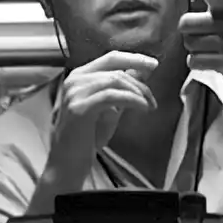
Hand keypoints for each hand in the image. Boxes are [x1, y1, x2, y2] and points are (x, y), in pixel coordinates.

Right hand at [46, 50, 158, 175]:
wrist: (68, 163)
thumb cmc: (87, 138)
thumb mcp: (110, 108)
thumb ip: (123, 89)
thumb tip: (142, 71)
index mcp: (79, 77)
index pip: (110, 58)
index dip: (134, 58)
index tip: (154, 64)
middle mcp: (74, 80)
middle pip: (115, 68)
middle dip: (140, 81)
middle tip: (153, 99)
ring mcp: (74, 93)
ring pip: (115, 80)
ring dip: (138, 92)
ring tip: (149, 106)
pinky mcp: (79, 108)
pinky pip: (112, 96)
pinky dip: (132, 100)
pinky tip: (143, 108)